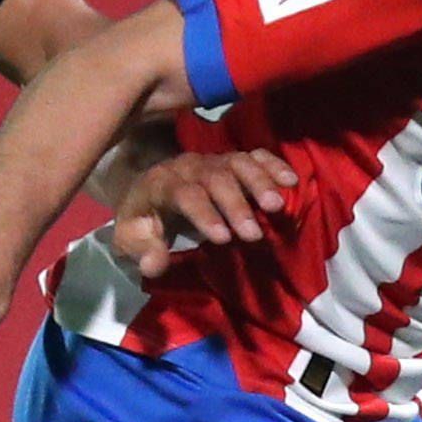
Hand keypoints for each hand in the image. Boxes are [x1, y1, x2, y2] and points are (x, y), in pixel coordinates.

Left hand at [99, 143, 293, 269]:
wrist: (148, 191)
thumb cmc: (142, 220)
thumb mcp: (131, 239)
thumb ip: (141, 251)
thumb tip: (152, 266)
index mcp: (161, 183)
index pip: (183, 194)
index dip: (203, 213)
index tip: (223, 238)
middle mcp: (189, 166)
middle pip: (214, 178)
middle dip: (235, 204)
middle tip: (253, 234)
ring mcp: (212, 160)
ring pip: (237, 163)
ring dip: (259, 182)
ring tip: (276, 206)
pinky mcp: (230, 160)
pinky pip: (254, 156)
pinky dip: (273, 166)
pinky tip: (290, 182)